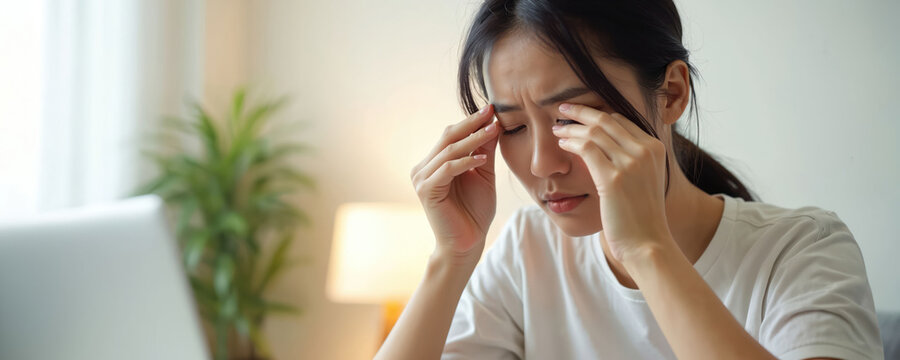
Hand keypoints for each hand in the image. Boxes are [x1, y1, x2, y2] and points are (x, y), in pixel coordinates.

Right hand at [410, 105, 500, 264]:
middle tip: (491, 112)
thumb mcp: (484, 175)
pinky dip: (465, 162)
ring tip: (493, 131)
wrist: (467, 243)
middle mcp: (424, 167)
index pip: (452, 135)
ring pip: (449, 151)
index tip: (492, 109)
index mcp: (435, 163)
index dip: (471, 121)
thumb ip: (485, 151)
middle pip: (448, 137)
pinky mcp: (426, 190)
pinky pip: (447, 169)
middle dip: (471, 124)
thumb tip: (493, 123)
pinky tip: (481, 159)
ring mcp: (422, 178)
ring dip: (473, 140)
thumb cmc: (474, 212)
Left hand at [552, 103, 673, 262]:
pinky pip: (586, 149)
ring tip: (556, 128)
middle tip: (562, 108)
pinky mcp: (614, 178)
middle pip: (607, 119)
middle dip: (581, 112)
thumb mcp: (643, 180)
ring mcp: (631, 163)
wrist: (647, 243)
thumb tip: (603, 147)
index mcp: (655, 148)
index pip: (621, 120)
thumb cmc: (641, 216)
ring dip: (571, 127)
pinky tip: (561, 143)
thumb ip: (630, 160)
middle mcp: (645, 151)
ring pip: (594, 131)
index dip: (597, 114)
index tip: (580, 114)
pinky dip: (571, 142)